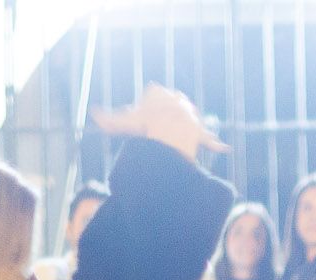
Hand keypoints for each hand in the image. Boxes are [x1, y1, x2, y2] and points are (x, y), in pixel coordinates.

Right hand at [90, 83, 225, 163]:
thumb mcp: (124, 120)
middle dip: (164, 116)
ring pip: (186, 119)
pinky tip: (222, 149)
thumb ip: (108, 119)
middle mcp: (177, 100)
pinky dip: (213, 144)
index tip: (140, 117)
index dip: (144, 107)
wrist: (168, 130)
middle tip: (154, 131)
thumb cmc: (145, 124)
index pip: (151, 94)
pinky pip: (207, 138)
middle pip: (169, 106)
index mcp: (159, 93)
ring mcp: (190, 113)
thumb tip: (92, 113)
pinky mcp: (199, 131)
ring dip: (183, 128)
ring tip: (176, 140)